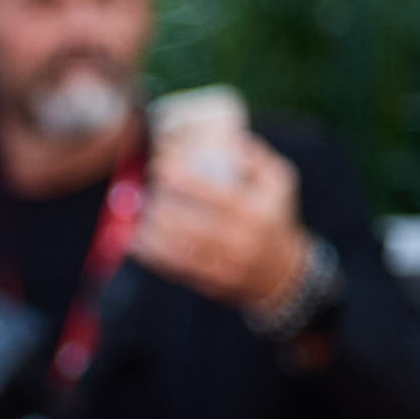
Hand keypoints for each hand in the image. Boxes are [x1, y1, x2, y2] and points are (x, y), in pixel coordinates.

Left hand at [134, 125, 308, 314]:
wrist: (283, 272)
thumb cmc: (274, 216)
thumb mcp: (279, 182)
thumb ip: (256, 156)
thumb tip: (226, 137)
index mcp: (254, 210)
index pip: (210, 191)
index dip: (180, 176)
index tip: (160, 163)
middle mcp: (239, 239)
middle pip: (187, 220)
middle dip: (159, 202)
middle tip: (145, 187)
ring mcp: (224, 264)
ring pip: (176, 245)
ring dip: (150, 227)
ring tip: (138, 210)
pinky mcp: (210, 281)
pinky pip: (174, 267)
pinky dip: (152, 253)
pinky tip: (136, 239)